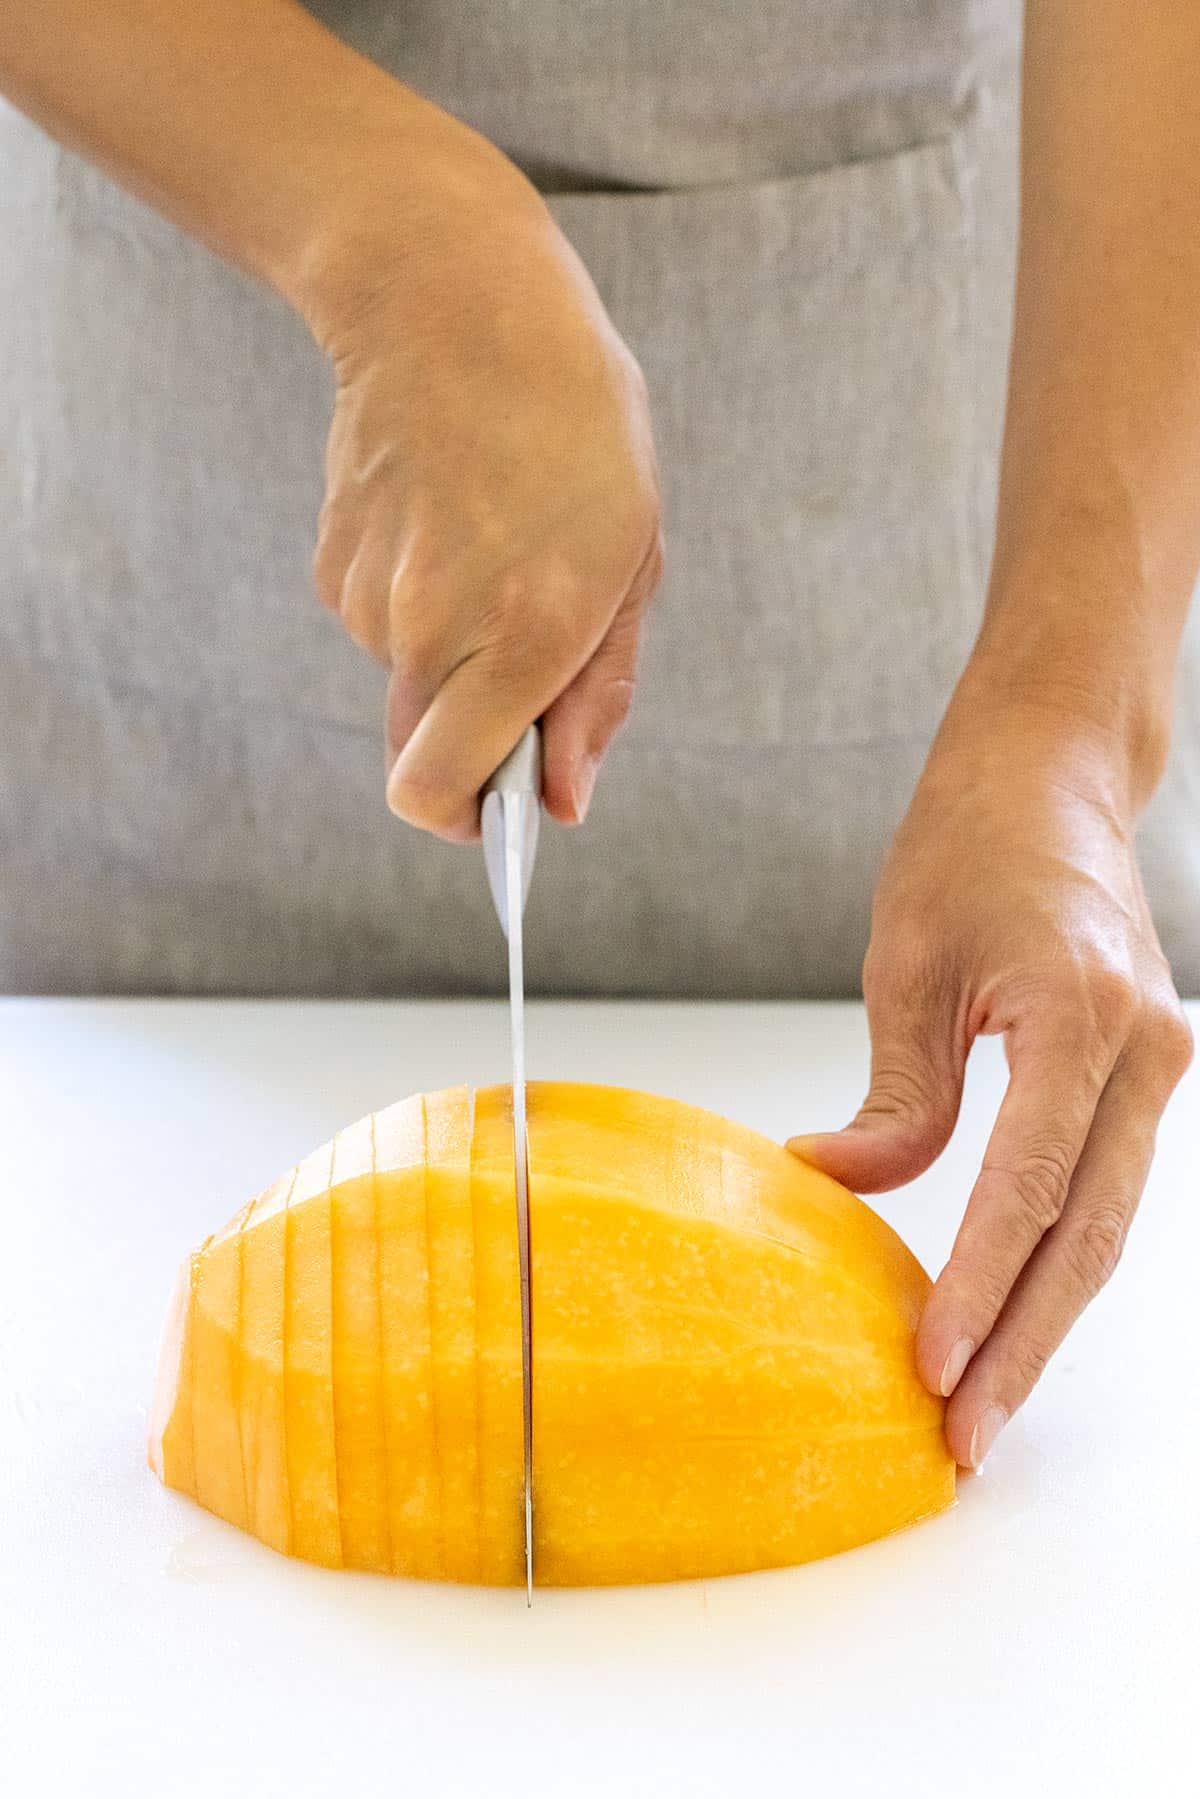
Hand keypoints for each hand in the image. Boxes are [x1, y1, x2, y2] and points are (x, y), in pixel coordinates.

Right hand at [305, 118, 662, 838]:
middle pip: (418, 754)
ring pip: (408, 683)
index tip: (503, 805)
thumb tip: (562, 804)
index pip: (438, 793)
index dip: (467, 819)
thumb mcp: (633, 556)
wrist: (450, 298)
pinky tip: (450, 520)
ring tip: (498, 545)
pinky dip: (418, 602)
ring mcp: (369, 596)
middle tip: (525, 654)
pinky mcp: (332, 566)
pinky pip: (381, 627)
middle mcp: (433, 626)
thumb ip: (597, 696)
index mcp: (525, 633)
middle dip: (470, 737)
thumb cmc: (574, 425)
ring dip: (453, 651)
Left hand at [789, 671, 1191, 1468]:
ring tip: (983, 1402)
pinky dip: (1056, 1258)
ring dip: (1044, 1316)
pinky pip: (1103, 1187)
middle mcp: (1145, 1052)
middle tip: (966, 1435)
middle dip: (1023, 1342)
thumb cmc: (973, 842)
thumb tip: (838, 1183)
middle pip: (1086, 1234)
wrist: (1052, 772)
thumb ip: (895, 1094)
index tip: (933, 1365)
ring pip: (1104, 1225)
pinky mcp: (1142, 1073)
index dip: (980, 1283)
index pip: (1028, 1185)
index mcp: (1083, 1015)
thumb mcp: (908, 962)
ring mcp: (1158, 1066)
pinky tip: (1009, 1312)